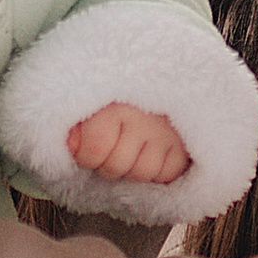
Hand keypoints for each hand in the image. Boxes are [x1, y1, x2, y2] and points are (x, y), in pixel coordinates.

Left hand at [66, 102, 193, 187]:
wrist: (162, 82)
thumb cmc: (118, 100)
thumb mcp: (92, 105)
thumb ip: (76, 124)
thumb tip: (72, 146)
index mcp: (115, 105)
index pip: (95, 149)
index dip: (85, 158)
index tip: (86, 151)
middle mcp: (144, 118)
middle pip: (117, 167)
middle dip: (107, 166)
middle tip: (110, 152)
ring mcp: (167, 133)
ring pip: (142, 174)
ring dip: (132, 170)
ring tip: (130, 153)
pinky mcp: (184, 146)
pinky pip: (166, 175)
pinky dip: (156, 172)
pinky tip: (149, 155)